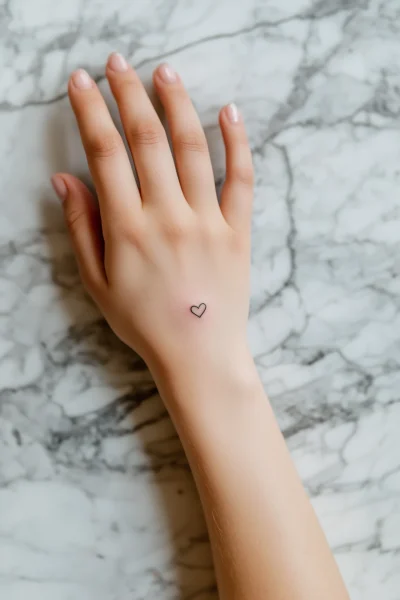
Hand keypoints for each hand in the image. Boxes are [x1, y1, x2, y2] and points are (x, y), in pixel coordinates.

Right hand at [51, 54, 253, 373]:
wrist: (199, 354)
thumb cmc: (144, 323)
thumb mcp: (98, 283)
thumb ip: (82, 229)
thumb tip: (65, 181)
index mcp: (128, 228)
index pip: (105, 153)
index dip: (91, 111)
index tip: (82, 82)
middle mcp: (168, 216)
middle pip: (147, 139)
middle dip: (129, 94)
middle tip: (119, 63)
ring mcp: (207, 220)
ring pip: (193, 148)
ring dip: (177, 104)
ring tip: (165, 73)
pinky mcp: (238, 230)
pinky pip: (241, 179)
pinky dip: (238, 142)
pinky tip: (229, 112)